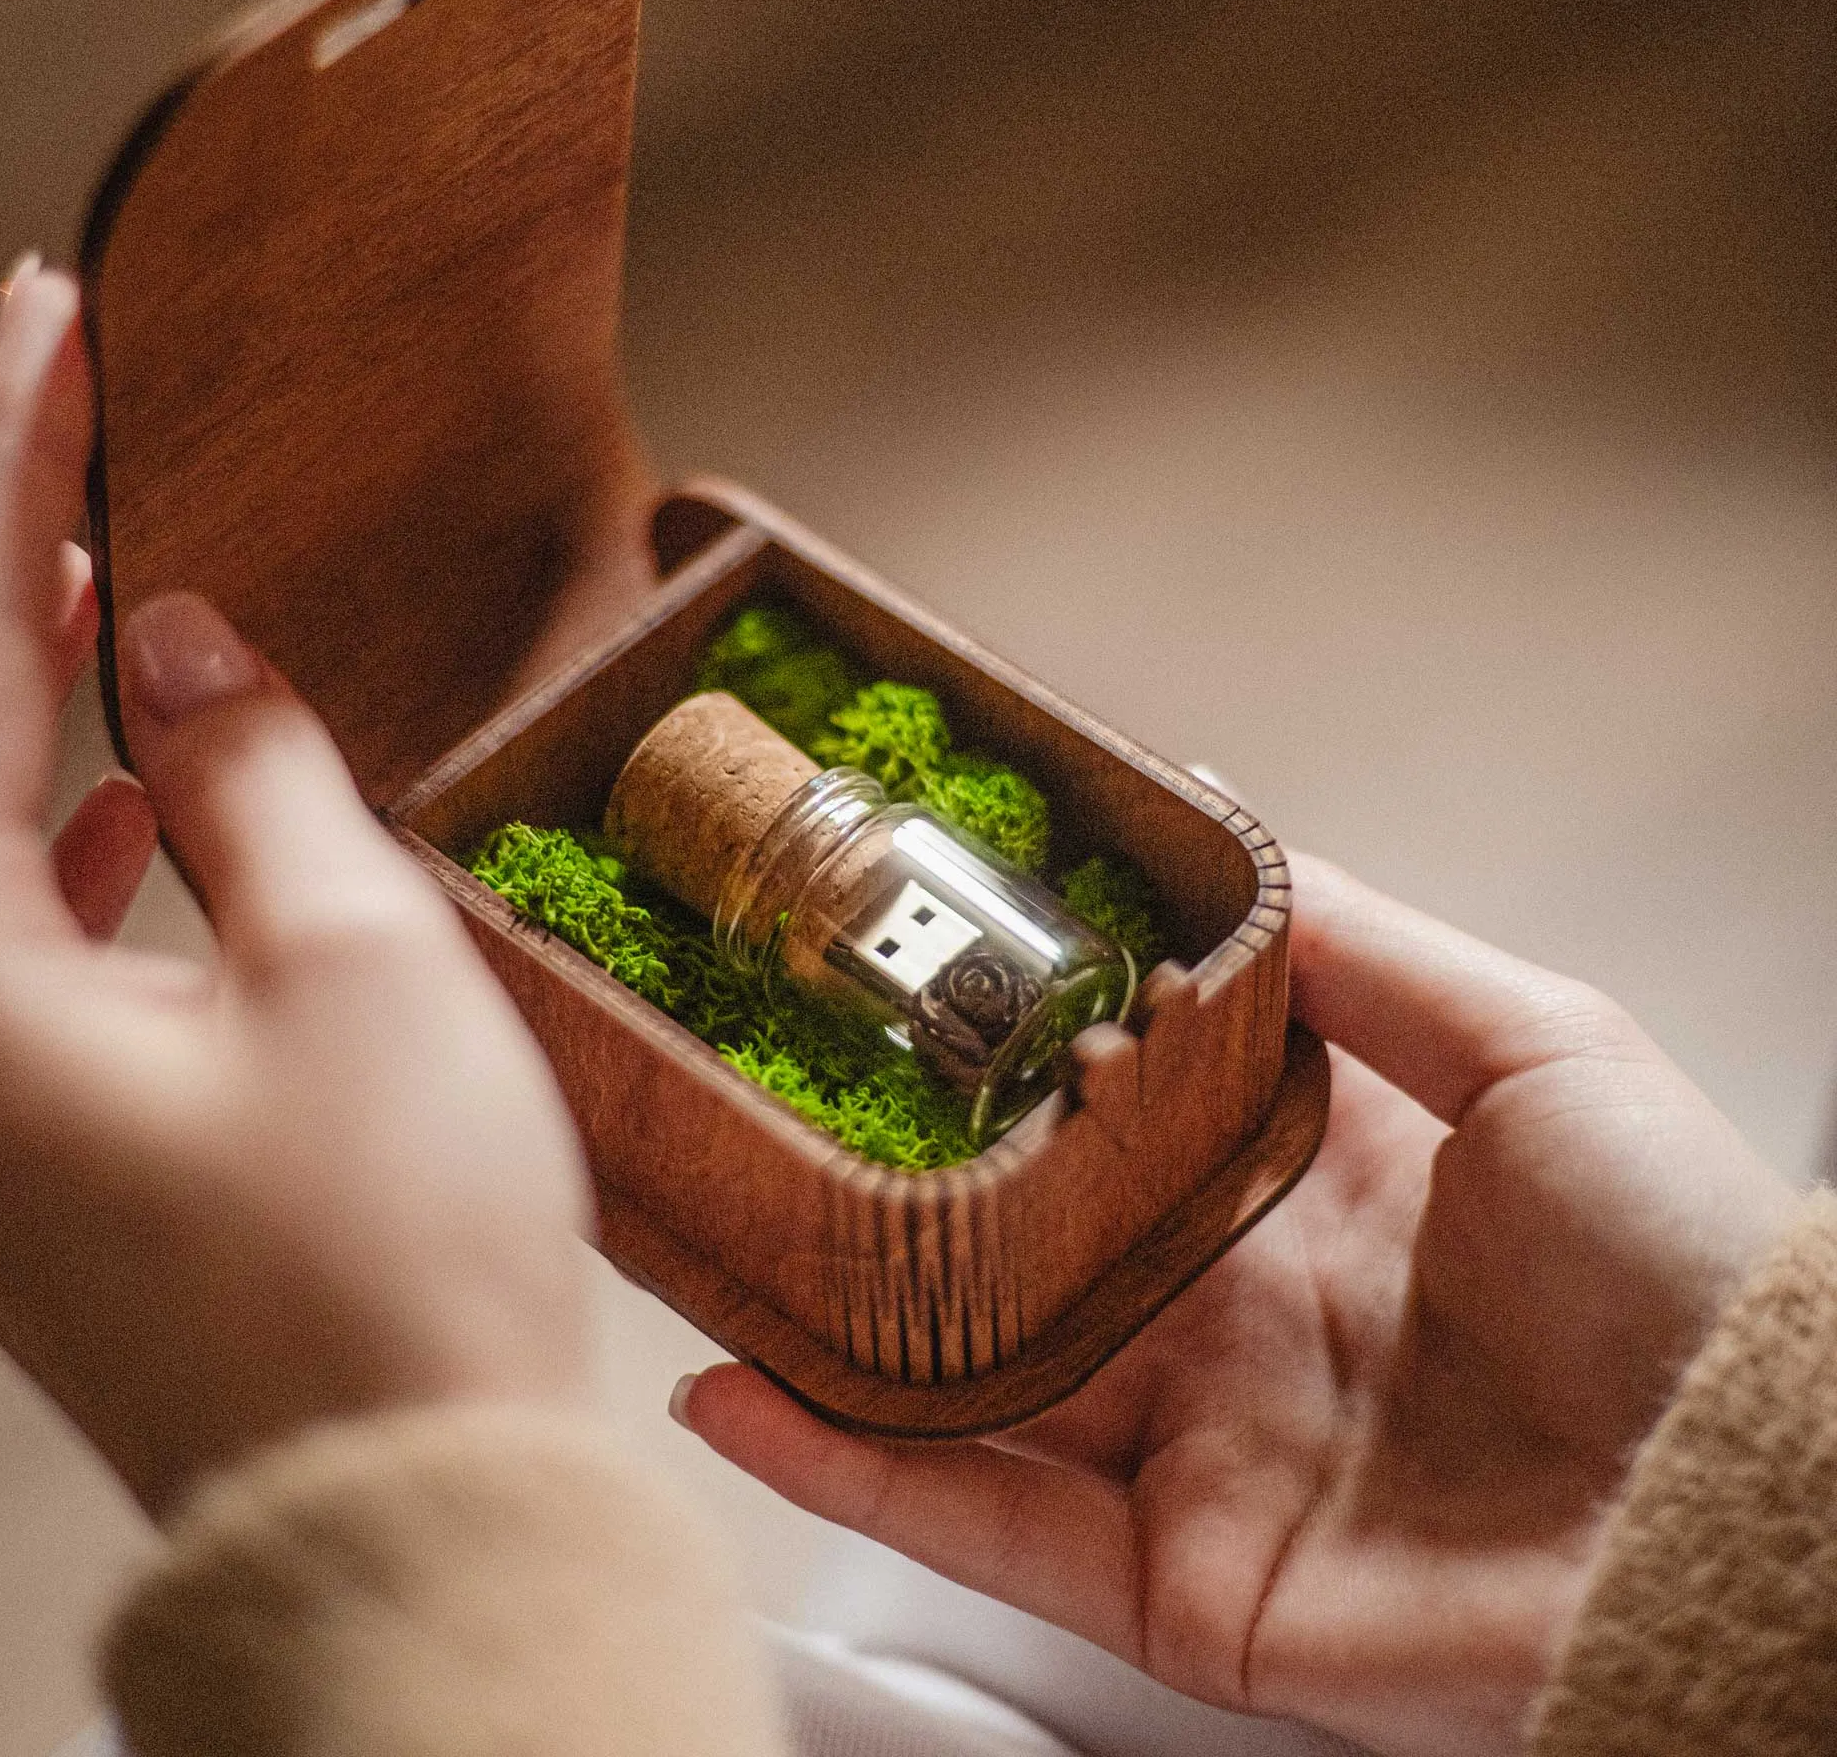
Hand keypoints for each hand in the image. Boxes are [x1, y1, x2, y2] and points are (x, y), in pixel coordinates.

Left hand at [0, 260, 594, 1513]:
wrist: (401, 1507)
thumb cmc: (391, 1257)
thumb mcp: (351, 962)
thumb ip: (252, 768)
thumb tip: (182, 641)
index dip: (13, 460)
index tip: (48, 321)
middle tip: (44, 418)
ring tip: (77, 582)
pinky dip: (29, 837)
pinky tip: (116, 810)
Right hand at [678, 854, 1800, 1754]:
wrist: (1759, 1518)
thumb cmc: (1686, 1269)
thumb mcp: (1536, 1043)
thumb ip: (1361, 951)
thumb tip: (1221, 830)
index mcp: (1299, 1183)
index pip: (1102, 1104)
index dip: (993, 1042)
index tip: (884, 966)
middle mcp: (1227, 1311)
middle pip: (1007, 1239)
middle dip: (876, 1178)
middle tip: (742, 1094)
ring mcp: (1192, 1449)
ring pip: (964, 1374)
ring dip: (824, 1310)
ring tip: (684, 1227)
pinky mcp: (1175, 1583)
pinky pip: (984, 1516)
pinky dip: (851, 1460)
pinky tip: (738, 1385)